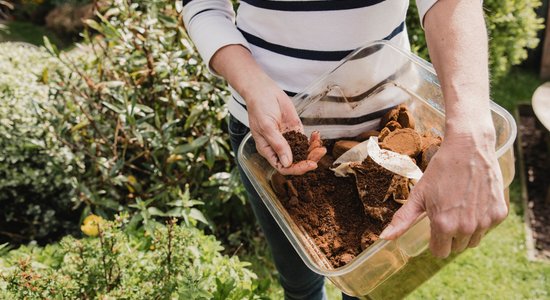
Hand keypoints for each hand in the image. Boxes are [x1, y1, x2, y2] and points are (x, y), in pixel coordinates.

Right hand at [246, 75, 325, 174]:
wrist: (264, 91)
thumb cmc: (259, 108)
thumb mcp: (267, 127)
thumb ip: (278, 144)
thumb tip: (287, 163)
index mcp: (268, 150)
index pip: (283, 167)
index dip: (296, 169)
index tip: (309, 164)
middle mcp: (279, 147)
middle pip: (296, 162)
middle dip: (309, 160)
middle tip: (319, 153)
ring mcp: (288, 139)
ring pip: (303, 152)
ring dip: (313, 151)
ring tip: (321, 146)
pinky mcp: (295, 130)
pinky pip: (306, 140)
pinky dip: (313, 140)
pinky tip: (317, 136)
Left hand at [379, 130, 507, 257]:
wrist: (469, 148)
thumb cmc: (441, 170)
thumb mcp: (418, 195)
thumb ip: (402, 220)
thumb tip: (384, 238)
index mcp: (444, 225)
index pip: (439, 252)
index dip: (435, 240)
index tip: (434, 225)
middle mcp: (466, 228)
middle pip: (456, 248)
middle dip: (450, 235)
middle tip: (447, 212)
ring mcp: (485, 222)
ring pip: (473, 240)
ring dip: (467, 230)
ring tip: (460, 207)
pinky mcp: (499, 214)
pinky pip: (488, 228)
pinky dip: (482, 220)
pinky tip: (474, 201)